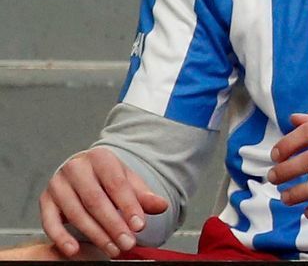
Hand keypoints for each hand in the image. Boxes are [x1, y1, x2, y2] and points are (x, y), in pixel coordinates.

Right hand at [37, 147, 169, 258]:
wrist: (81, 171)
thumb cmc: (106, 177)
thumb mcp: (127, 181)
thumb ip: (143, 195)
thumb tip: (161, 206)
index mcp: (100, 157)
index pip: (116, 184)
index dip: (129, 207)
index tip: (139, 226)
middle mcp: (75, 168)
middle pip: (95, 200)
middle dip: (113, 225)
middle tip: (127, 243)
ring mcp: (57, 184)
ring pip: (76, 213)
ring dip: (95, 235)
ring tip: (112, 248)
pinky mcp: (45, 201)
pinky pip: (50, 222)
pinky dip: (61, 238)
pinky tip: (74, 250)